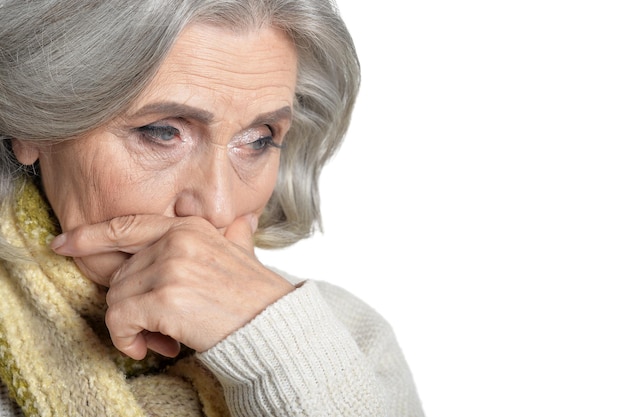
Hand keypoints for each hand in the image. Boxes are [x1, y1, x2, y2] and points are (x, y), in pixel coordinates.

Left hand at [50, 214, 294, 359]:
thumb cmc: (254, 294)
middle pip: (120, 275)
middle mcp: (176, 240)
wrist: (272, 323)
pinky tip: (150, 348)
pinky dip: (127, 340)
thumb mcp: (242, 252)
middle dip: (130, 305)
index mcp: (187, 227)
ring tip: (159, 339)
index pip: (126, 226)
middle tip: (154, 328)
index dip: (90, 235)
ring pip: (116, 299)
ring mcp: (169, 267)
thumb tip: (240, 222)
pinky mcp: (164, 298)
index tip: (63, 244)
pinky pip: (120, 320)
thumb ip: (231, 235)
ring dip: (131, 327)